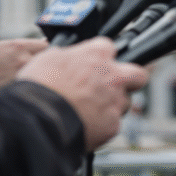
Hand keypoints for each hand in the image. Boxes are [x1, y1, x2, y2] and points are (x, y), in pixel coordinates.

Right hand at [0, 38, 48, 92]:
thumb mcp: (4, 46)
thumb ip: (24, 45)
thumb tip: (44, 43)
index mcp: (19, 46)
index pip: (46, 45)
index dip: (49, 49)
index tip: (49, 51)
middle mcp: (23, 59)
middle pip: (47, 59)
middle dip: (46, 61)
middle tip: (41, 64)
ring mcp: (22, 73)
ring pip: (40, 71)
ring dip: (39, 72)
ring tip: (32, 73)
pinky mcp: (20, 85)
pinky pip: (33, 82)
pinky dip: (32, 81)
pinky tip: (25, 82)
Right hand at [16, 37, 148, 150]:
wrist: (38, 119)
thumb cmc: (38, 88)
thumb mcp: (48, 58)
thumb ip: (68, 56)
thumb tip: (68, 58)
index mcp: (97, 54)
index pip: (110, 48)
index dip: (102, 58)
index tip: (96, 65)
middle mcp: (112, 75)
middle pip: (137, 73)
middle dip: (130, 80)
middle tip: (114, 86)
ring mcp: (115, 100)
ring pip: (125, 102)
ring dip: (112, 106)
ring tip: (89, 112)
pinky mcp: (113, 124)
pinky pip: (113, 124)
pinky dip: (101, 126)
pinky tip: (85, 127)